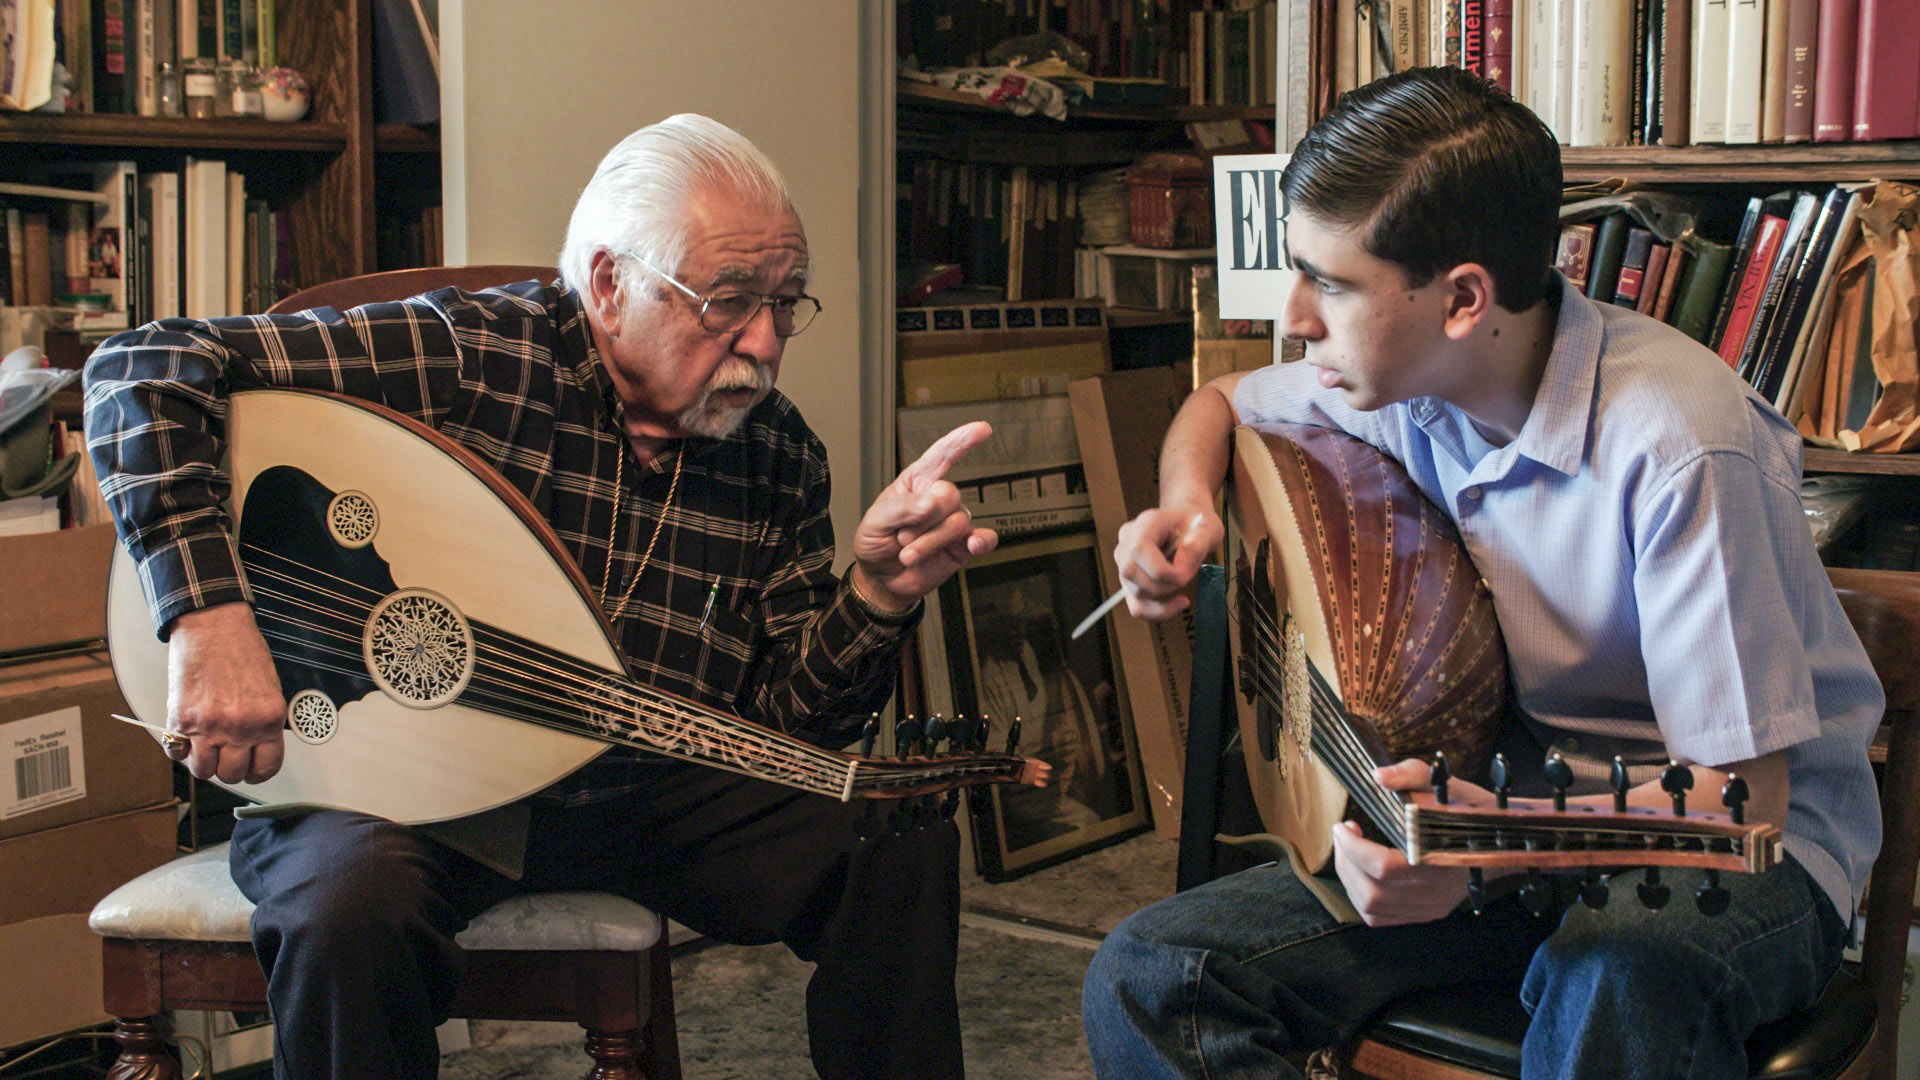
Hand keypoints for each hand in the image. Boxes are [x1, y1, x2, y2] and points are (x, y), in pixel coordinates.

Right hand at [166, 602, 287, 784]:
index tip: (251, 769)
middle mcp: (241, 726)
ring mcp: (209, 725)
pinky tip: (187, 735)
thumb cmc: (241, 651)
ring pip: (203, 771)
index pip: (267, 767)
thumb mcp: (268, 689)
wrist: (212, 626)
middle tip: (225, 754)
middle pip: (232, 774)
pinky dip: (179, 749)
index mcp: (269, 718)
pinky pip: (176, 753)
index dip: (257, 772)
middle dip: (229, 768)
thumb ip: (262, 722)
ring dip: (203, 762)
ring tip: (205, 745)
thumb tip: (254, 749)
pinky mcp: (181, 720)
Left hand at [850, 421, 997, 610]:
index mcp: (916, 483)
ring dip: (928, 543)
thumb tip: (935, 501)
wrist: (881, 581)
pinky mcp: (963, 546)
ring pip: (957, 522)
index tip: (982, 429)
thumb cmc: (876, 544)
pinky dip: (981, 541)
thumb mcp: (875, 522)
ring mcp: (952, 522)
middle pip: (948, 495)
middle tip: (902, 536)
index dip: (961, 441)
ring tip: (908, 554)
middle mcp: (938, 499)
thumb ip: (902, 508)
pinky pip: (984, 539)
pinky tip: (972, 545)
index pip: (941, 456)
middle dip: (922, 520)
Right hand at [1112, 506, 1221, 619]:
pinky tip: (1175, 605)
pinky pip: (1135, 605)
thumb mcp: (1208, 528)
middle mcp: (1128, 540)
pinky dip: (1156, 612)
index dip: (1159, 569)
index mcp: (1146, 523)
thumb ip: (1198, 543)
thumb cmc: (1196, 525)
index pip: (1138, 549)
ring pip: (1134, 591)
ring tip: (1182, 583)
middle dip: (1162, 585)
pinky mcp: (1130, 580)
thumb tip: (1180, 568)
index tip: (1183, 575)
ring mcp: (1125, 561)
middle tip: (1184, 579)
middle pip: (1130, 572)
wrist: (1188, 526)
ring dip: (1162, 596)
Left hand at [1331, 759, 1491, 925]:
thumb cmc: (1472, 811)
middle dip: (1346, 861)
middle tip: (1343, 835)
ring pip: (1372, 909)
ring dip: (1349, 880)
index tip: (1342, 826)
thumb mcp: (1445, 783)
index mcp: (1438, 859)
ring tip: (1348, 851)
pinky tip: (1361, 873)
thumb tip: (1378, 776)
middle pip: (1372, 892)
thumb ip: (1411, 774)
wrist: (1503, 841)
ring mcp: (1430, 906)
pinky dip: (1362, 897)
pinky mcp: (1428, 912)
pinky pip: (1383, 918)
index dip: (1353, 848)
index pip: (1383, 867)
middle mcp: (1433, 891)